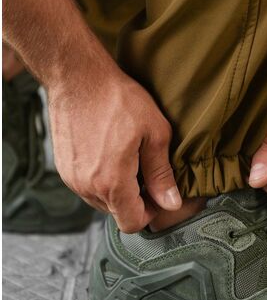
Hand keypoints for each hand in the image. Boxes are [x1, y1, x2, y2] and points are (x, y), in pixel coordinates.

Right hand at [48, 59, 181, 232]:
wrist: (78, 76)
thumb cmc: (118, 100)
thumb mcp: (154, 134)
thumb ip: (162, 174)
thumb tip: (171, 204)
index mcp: (111, 182)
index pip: (132, 223)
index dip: (150, 213)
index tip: (158, 193)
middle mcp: (86, 186)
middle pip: (116, 213)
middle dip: (135, 200)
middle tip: (146, 171)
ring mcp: (71, 178)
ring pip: (101, 201)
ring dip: (117, 190)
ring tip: (128, 159)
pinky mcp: (62, 167)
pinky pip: (87, 186)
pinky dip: (101, 179)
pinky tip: (111, 153)